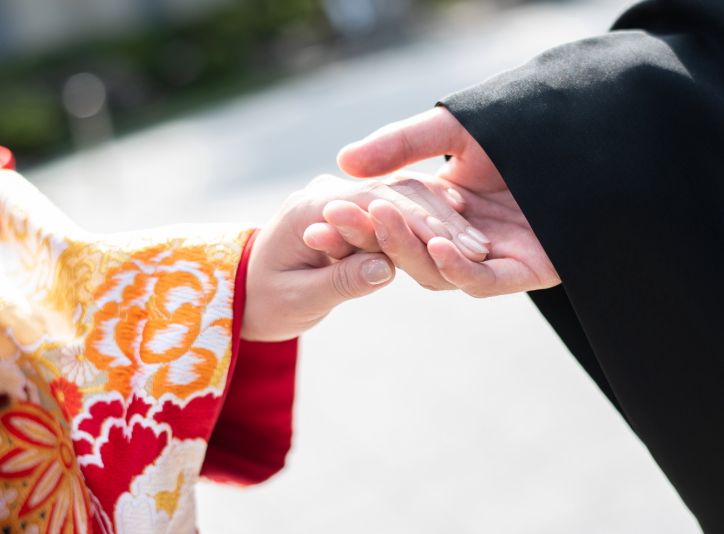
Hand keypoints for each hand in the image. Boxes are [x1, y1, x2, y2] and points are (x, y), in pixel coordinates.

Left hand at [242, 173, 480, 341]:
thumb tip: (386, 269)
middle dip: (437, 222)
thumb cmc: (264, 301)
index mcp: (309, 209)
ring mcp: (342, 198)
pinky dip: (428, 217)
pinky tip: (461, 228)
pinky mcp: (355, 210)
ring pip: (400, 197)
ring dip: (439, 220)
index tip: (454, 248)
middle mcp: (327, 194)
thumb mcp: (297, 299)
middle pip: (392, 196)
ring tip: (478, 247)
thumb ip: (339, 281)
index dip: (415, 226)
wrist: (244, 289)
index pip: (370, 205)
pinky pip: (396, 207)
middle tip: (479, 251)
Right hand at [333, 107, 559, 296]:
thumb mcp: (452, 130)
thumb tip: (344, 162)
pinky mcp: (525, 272)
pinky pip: (480, 281)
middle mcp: (464, 237)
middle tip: (337, 218)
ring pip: (437, 272)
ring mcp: (493, 258)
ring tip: (383, 220)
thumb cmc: (524, 125)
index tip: (318, 217)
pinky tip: (440, 245)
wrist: (586, 127)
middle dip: (373, 236)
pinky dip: (456, 267)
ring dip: (408, 249)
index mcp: (444, 209)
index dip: (355, 224)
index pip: (390, 226)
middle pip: (408, 252)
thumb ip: (401, 145)